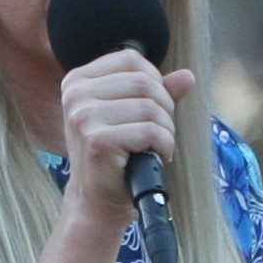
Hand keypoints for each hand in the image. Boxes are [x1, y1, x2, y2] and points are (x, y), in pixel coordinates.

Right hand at [57, 50, 194, 223]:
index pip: (131, 60)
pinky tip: (154, 157)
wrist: (98, 202)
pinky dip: (164, 146)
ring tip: (154, 147)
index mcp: (78, 81)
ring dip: (165, 131)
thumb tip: (187, 76)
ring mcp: (83, 116)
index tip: (151, 109)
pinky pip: (151, 131)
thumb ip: (158, 93)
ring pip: (151, 107)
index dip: (155, 82)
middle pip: (145, 82)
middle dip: (164, 109)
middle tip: (157, 134)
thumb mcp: (133, 117)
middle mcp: (76, 94)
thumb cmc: (115, 157)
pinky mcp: (97, 140)